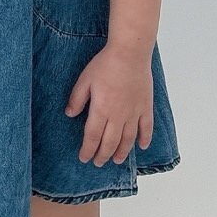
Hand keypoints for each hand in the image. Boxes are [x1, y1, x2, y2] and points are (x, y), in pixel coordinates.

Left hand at [65, 43, 153, 165]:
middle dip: (103, 155)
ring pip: (128, 139)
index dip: (88, 150)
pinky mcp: (146, 106)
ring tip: (117, 160)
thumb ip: (77, 99)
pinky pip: (147, 127)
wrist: (130, 53)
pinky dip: (145, 138)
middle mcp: (118, 116)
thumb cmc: (105, 64)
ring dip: (122, 152)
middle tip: (99, 163)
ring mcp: (134, 112)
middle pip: (110, 142)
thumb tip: (69, 114)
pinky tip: (142, 146)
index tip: (84, 158)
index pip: (93, 137)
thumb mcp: (84, 80)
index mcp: (101, 110)